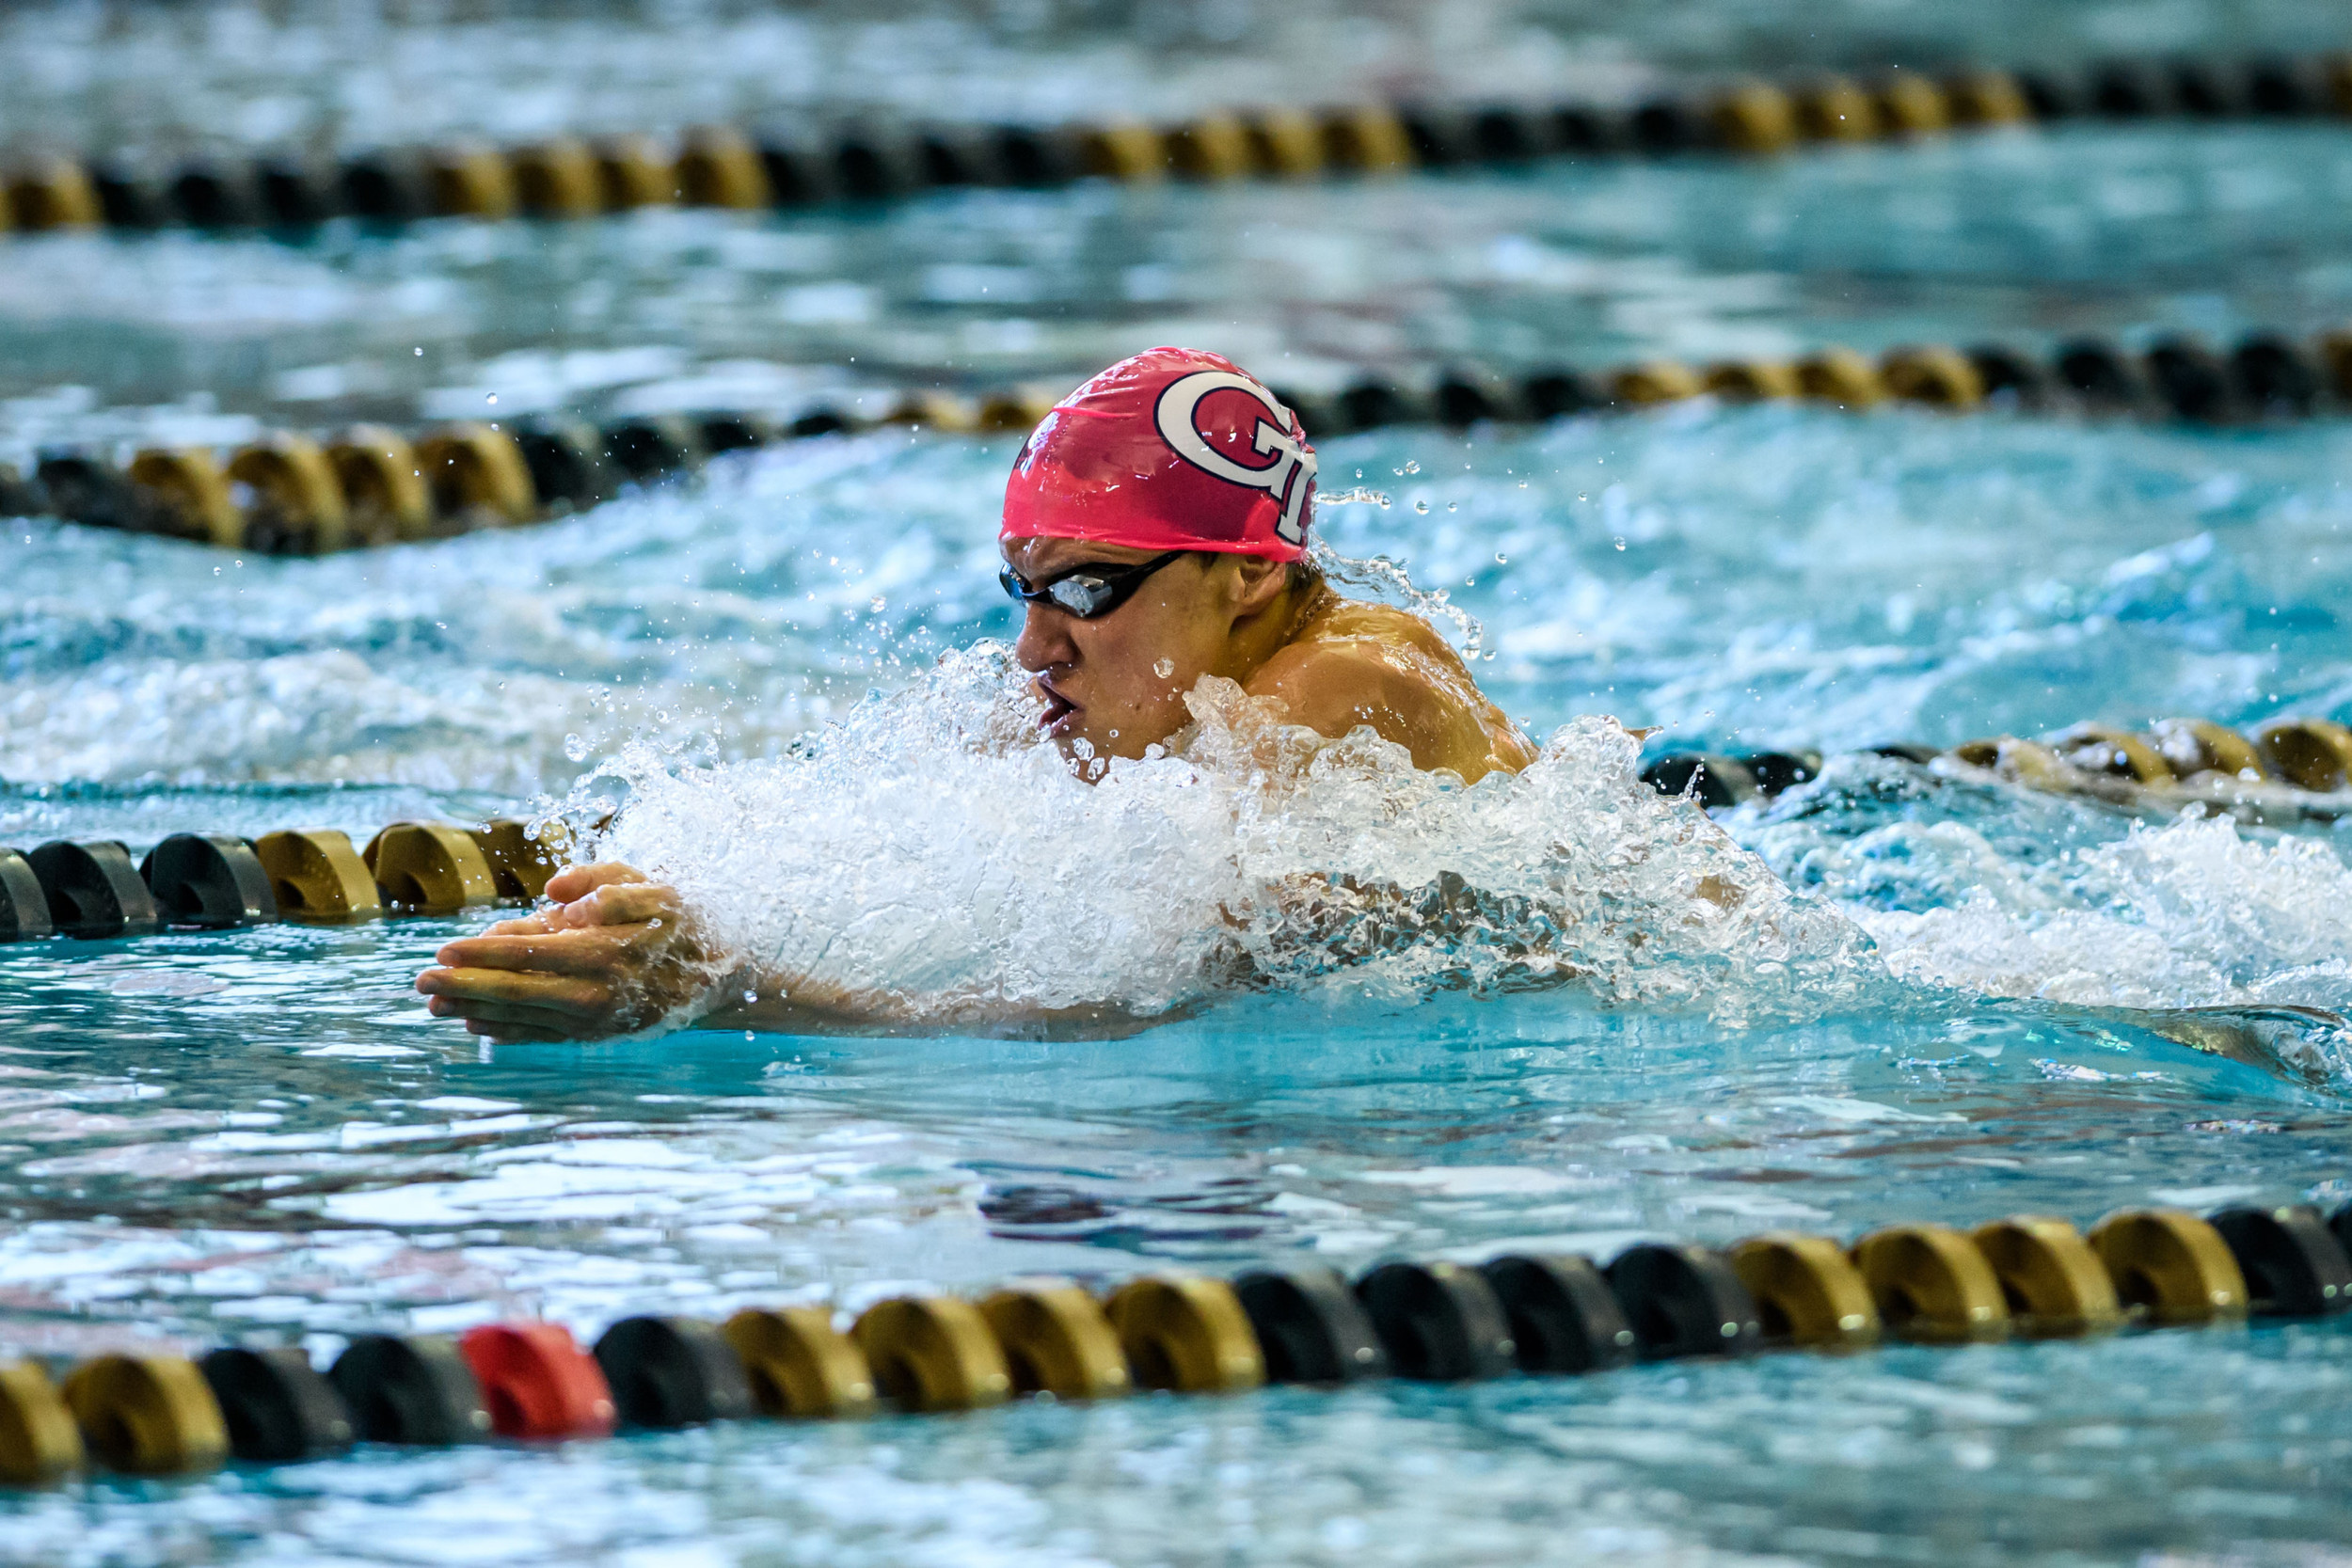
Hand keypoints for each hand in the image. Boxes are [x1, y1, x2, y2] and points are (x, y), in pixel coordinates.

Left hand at [415, 863, 727, 1041]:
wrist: (721, 972)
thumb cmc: (678, 918)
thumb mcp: (649, 883)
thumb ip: (600, 881)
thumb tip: (551, 893)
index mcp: (605, 951)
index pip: (528, 951)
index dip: (482, 951)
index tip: (444, 947)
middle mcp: (597, 992)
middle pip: (516, 991)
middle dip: (464, 985)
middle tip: (420, 981)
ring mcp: (596, 1019)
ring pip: (524, 1018)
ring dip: (474, 1012)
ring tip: (435, 1005)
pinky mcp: (598, 1035)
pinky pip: (544, 1037)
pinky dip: (508, 1033)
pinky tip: (477, 1026)